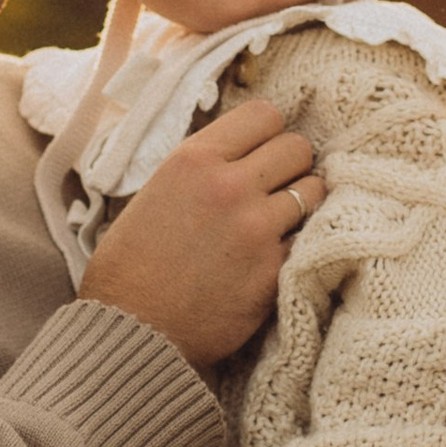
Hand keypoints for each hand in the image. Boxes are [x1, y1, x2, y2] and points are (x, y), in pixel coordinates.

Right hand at [80, 98, 321, 369]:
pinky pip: (310, 238)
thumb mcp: (155, 192)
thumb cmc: (131, 266)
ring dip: (302, 203)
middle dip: (291, 165)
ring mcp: (256, 227)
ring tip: (281, 221)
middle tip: (276, 187)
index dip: (268, 133)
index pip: (264, 114)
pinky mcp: (274, 269)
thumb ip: (201, 168)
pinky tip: (276, 255)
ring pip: (314, 190)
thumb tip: (240, 152)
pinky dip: (299, 244)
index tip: (262, 151)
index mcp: (194, 159)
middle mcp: (229, 185)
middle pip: (297, 147)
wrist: (132, 331)